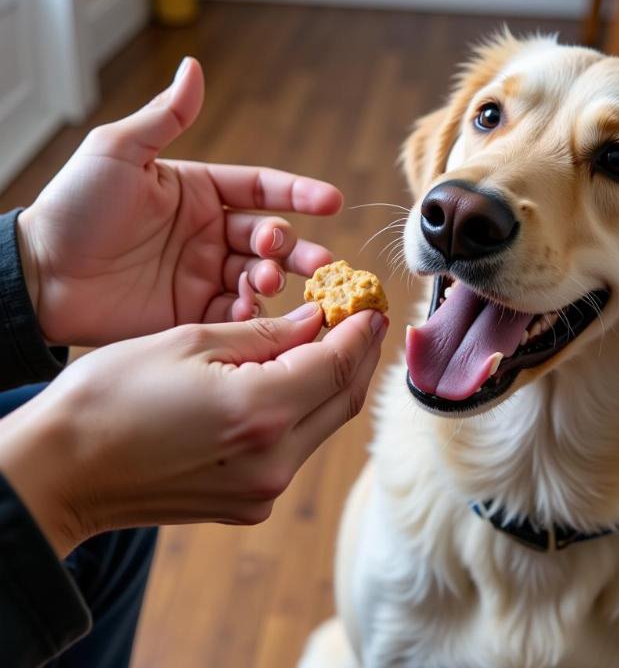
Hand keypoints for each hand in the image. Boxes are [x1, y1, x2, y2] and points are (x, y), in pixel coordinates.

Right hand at [0, 304, 387, 556]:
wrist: (59, 473)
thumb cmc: (111, 396)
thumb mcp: (190, 341)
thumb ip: (266, 335)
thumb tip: (317, 322)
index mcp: (260, 411)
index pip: (338, 364)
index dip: (361, 330)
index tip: (371, 303)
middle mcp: (273, 460)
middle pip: (343, 398)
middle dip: (359, 354)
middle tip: (362, 318)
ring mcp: (263, 489)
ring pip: (324, 424)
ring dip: (334, 382)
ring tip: (331, 342)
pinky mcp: (250, 504)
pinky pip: (297, 448)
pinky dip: (305, 410)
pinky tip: (294, 381)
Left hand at [16, 57, 341, 345]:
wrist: (42, 274)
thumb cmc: (76, 205)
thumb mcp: (119, 151)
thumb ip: (165, 117)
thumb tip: (194, 68)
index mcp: (200, 191)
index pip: (263, 188)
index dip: (299, 193)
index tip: (332, 202)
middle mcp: (209, 232)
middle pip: (271, 236)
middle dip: (296, 246)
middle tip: (316, 260)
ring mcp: (203, 273)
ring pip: (259, 275)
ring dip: (274, 276)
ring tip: (264, 279)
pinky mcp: (192, 311)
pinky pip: (234, 312)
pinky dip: (248, 311)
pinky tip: (246, 306)